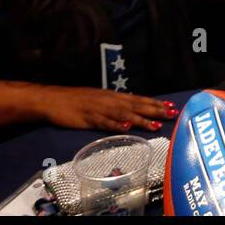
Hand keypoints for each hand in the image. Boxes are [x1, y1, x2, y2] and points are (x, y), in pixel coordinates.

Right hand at [39, 86, 175, 131]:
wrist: (52, 99)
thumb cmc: (76, 100)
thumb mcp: (99, 99)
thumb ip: (114, 104)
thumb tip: (132, 109)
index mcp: (112, 96)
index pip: (138, 99)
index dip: (154, 103)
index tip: (171, 107)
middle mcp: (109, 101)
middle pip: (136, 106)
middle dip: (154, 110)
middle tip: (171, 114)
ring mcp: (99, 109)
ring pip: (123, 115)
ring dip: (140, 119)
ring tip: (155, 124)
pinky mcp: (88, 119)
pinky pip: (104, 123)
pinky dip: (116, 125)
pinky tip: (127, 128)